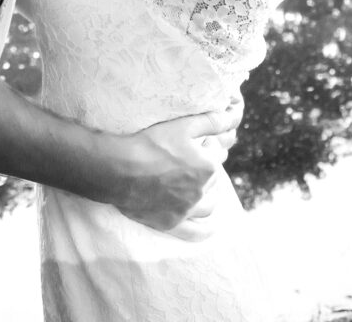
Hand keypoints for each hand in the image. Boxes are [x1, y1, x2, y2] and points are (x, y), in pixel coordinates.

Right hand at [111, 96, 243, 232]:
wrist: (120, 169)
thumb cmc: (151, 144)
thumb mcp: (183, 125)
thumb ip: (211, 121)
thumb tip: (230, 118)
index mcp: (208, 167)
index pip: (214, 157)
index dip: (205, 148)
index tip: (195, 144)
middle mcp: (201, 192)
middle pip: (212, 182)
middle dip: (206, 172)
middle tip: (191, 163)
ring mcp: (187, 210)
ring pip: (208, 206)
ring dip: (209, 197)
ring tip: (201, 189)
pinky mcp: (172, 223)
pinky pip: (195, 233)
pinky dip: (205, 231)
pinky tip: (210, 228)